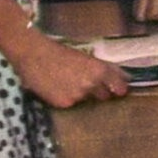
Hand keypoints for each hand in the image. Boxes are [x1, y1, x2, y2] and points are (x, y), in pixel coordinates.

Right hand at [11, 34, 130, 108]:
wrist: (35, 56)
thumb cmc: (61, 53)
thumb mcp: (87, 57)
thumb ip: (104, 68)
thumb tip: (122, 76)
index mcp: (100, 70)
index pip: (119, 86)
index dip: (120, 88)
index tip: (120, 90)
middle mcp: (92, 85)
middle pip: (105, 96)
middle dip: (100, 92)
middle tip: (88, 84)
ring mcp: (78, 96)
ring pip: (86, 100)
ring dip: (82, 94)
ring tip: (68, 82)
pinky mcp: (64, 104)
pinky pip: (71, 104)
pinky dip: (67, 98)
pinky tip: (58, 87)